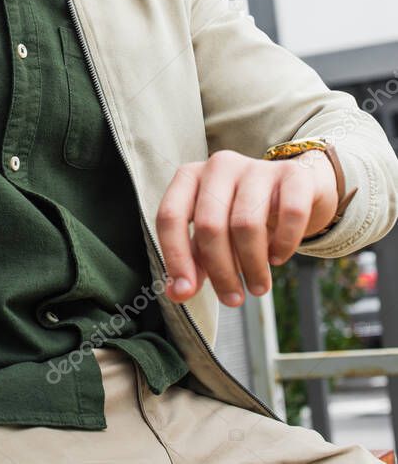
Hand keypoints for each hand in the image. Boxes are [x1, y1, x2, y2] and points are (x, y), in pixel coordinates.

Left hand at [155, 148, 337, 306]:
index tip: (186, 291)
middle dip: (220, 271)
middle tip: (233, 299)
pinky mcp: (294, 175)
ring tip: (258, 286)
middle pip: (209, 224)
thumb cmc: (242, 214)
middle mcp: (220, 165)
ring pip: (246, 223)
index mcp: (191, 177)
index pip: (170, 215)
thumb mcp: (213, 235)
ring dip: (252, 266)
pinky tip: (277, 258)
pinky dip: (284, 244)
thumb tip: (176, 292)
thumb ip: (193, 260)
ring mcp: (257, 167)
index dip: (175, 256)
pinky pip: (290, 214)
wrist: (293, 190)